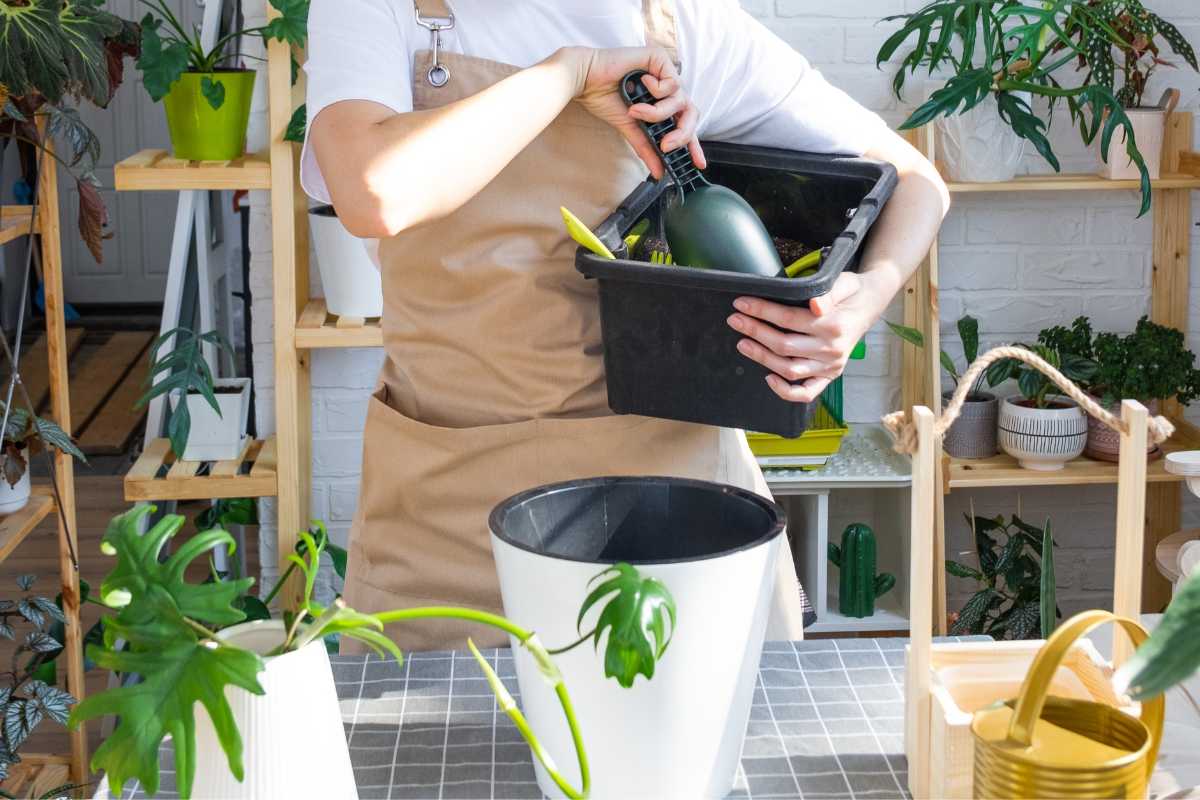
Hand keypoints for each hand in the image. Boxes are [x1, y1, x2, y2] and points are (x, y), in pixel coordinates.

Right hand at [556, 46, 704, 177]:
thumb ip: (647, 148)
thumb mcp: (631, 129)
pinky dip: (656, 90)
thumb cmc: (605, 99)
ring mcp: (665, 73)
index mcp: (662, 104)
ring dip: (658, 112)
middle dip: (682, 133)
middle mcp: (667, 88)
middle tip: (666, 145)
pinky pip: (672, 83)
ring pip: (680, 100)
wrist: (588, 81)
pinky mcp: (661, 59)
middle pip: (691, 113)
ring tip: (636, 110)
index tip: (699, 164)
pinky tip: (641, 82)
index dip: (693, 144)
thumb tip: (660, 172)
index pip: (684, 125)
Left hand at [726, 272, 880, 403]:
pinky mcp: (829, 377)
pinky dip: (785, 391)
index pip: (789, 319)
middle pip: (784, 345)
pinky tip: (768, 378)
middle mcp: (832, 350)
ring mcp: (830, 367)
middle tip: (735, 320)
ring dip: (762, 357)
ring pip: (789, 368)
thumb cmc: (850, 292)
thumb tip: (815, 305)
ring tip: (742, 343)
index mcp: (834, 326)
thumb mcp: (843, 282)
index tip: (741, 303)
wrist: (869, 305)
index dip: (762, 311)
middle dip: (755, 331)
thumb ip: (829, 294)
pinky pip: (806, 393)